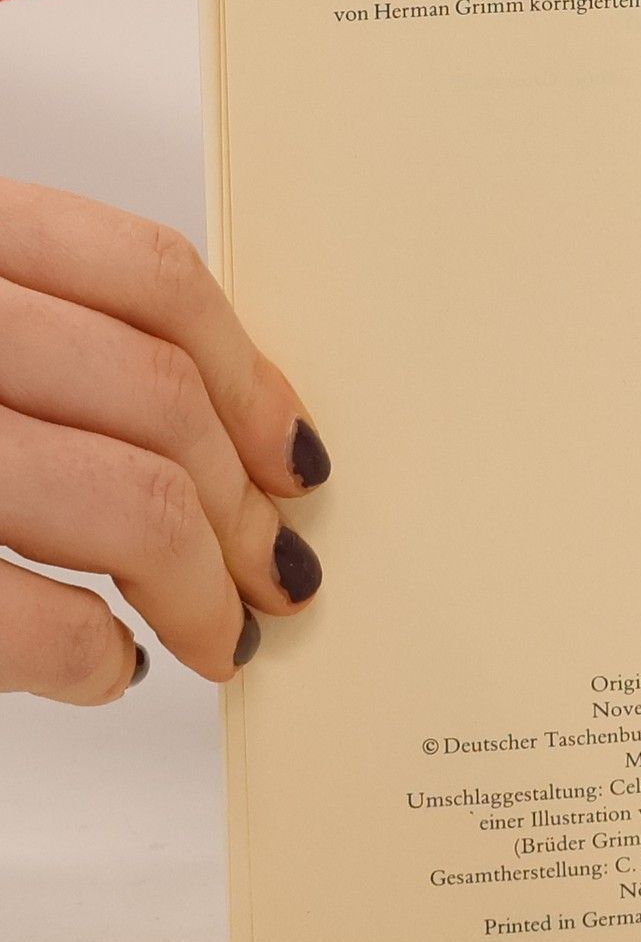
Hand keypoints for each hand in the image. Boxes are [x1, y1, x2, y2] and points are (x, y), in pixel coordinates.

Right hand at [0, 179, 327, 704]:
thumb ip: (54, 338)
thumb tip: (230, 431)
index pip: (149, 278)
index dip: (251, 378)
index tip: (301, 458)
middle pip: (161, 400)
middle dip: (247, 507)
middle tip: (282, 572)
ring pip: (130, 505)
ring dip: (205, 590)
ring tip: (221, 632)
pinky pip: (37, 623)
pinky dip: (92, 656)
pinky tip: (107, 663)